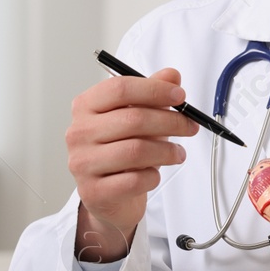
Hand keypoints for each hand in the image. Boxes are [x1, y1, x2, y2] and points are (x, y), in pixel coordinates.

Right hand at [66, 67, 197, 261]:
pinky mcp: (93, 191)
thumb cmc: (121, 149)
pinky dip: (153, 175)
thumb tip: (172, 75)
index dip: (155, 90)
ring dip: (167, 151)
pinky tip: (155, 173)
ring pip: (136, 151)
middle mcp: (79, 132)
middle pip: (133, 119)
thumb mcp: (137, 116)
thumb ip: (153, 94)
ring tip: (178, 153)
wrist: (107, 195)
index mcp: (86, 106)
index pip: (120, 88)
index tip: (180, 96)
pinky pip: (134, 180)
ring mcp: (82, 163)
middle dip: (170, 122)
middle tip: (190, 126)